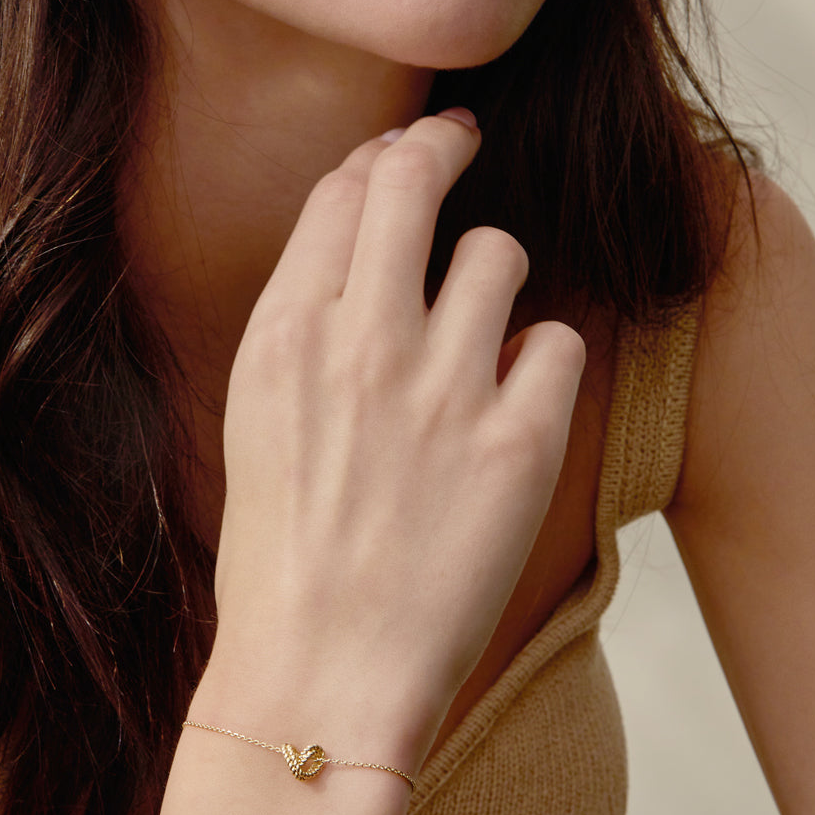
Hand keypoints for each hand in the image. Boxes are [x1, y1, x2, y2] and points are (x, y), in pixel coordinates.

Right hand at [209, 111, 585, 761]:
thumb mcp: (256, 420)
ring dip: (496, 273)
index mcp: (284, 336)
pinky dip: (543, 361)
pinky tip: (518, 398)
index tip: (407, 149)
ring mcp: (441, 390)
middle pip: (414, 182)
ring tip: (485, 325)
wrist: (320, 675)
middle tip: (464, 139)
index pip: (342, 195)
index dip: (381, 157)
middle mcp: (361, 342)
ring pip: (500, 251)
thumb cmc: (278, 558)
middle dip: (444, 146)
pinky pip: (558, 340)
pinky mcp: (517, 444)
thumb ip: (303, 328)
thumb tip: (357, 250)